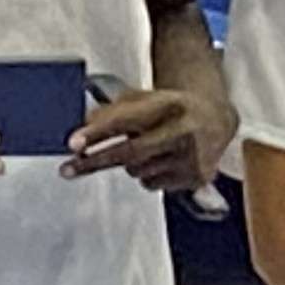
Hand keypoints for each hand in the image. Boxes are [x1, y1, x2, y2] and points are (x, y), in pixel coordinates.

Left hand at [62, 85, 234, 191]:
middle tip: (68, 168)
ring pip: (138, 171)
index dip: (97, 133)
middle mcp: (183, 131)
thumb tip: (83, 128)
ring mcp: (192, 157)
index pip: (125, 120)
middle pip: (130, 152)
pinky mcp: (197, 177)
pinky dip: (147, 175)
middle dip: (95, 161)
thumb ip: (113, 111)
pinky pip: (152, 184)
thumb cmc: (172, 109)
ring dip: (128, 164)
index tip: (74, 144)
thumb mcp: (144, 100)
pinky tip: (161, 160)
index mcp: (169, 104)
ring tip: (145, 147)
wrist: (215, 120)